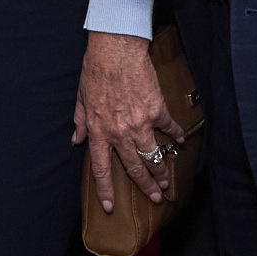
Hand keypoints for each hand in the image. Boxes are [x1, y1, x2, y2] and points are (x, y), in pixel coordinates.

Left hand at [71, 31, 185, 211]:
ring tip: (168, 182)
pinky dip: (176, 134)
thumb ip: (79, 123)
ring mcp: (140, 122)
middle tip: (154, 197)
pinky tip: (180, 140)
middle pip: (134, 167)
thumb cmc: (95, 70)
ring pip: (153, 154)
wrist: (115, 49)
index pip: (101, 169)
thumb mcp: (80, 99)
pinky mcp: (156, 109)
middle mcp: (119, 132)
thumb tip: (76, 140)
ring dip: (162, 170)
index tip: (110, 207)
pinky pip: (169, 127)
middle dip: (145, 185)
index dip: (106, 191)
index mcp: (99, 132)